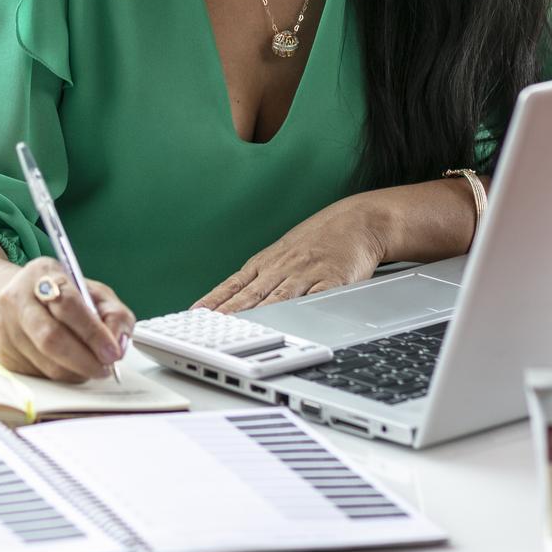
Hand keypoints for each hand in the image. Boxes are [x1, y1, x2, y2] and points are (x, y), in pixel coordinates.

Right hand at [0, 257, 135, 382]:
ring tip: (90, 367)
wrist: (15, 300)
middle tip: (104, 368)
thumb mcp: (92, 293)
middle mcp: (18, 298)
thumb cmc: (60, 297)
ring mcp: (6, 327)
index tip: (112, 352)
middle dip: (85, 360)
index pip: (69, 304)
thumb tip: (118, 345)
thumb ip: (114, 315)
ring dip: (76, 372)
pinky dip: (61, 376)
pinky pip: (38, 375)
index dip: (93, 333)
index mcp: (44, 274)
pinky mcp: (4, 353)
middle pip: (51, 337)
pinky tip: (68, 366)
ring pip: (46, 363)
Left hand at [194, 194, 392, 312]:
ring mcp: (307, 274)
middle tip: (212, 326)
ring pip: (279, 298)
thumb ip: (258, 278)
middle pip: (252, 294)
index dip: (214, 300)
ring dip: (259, 315)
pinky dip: (303, 312)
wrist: (356, 222)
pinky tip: (293, 323)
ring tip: (242, 330)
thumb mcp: (280, 254)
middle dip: (230, 312)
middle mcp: (282, 268)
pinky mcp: (333, 281)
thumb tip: (229, 300)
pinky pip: (316, 299)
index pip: (234, 284)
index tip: (196, 315)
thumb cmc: (316, 241)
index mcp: (266, 263)